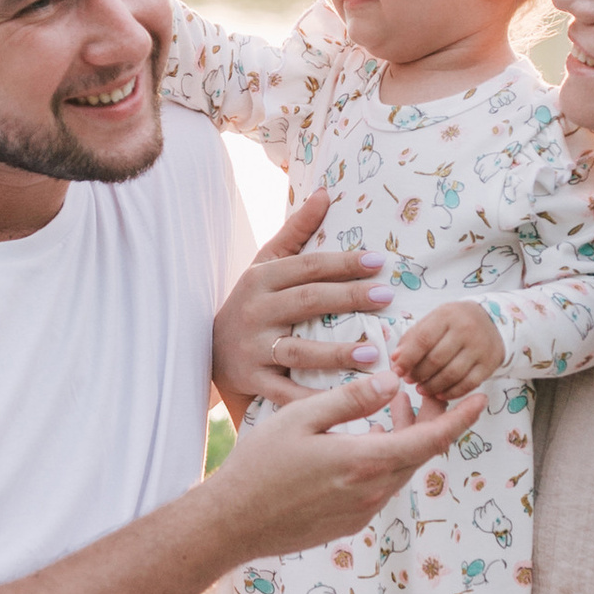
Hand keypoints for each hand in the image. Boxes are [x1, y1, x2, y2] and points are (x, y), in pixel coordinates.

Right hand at [211, 190, 392, 409]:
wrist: (207, 350)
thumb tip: (326, 193)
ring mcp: (253, 349)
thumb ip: (296, 231)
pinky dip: (314, 399)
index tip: (379, 262)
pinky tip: (345, 399)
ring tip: (373, 352)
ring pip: (299, 350)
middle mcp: (255, 311)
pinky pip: (287, 393)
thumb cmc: (251, 302)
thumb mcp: (265, 264)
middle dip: (349, 298)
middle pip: (307, 302)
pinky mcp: (253, 381)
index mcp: (261, 279)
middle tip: (387, 297)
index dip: (343, 263)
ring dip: (337, 353)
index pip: (308, 267)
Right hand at [211, 371, 473, 560]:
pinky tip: (367, 439)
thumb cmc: (259, 465)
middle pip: (421, 454)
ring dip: (405, 438)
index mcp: (365, 462)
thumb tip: (393, 381)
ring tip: (393, 406)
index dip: (460, 418)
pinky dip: (387, 459)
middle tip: (425, 389)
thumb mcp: (301, 417)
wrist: (233, 523)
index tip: (482, 398)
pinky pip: (382, 486)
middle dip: (431, 420)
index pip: (431, 439)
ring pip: (401, 469)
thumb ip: (351, 399)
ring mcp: (363, 511)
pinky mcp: (350, 522)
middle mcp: (372, 491)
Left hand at [392, 300, 505, 409]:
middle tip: (409, 380)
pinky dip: (451, 393)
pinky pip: (468, 384)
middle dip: (418, 374)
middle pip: (436, 359)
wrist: (491, 321)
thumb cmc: (454, 322)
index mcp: (446, 315)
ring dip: (432, 386)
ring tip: (421, 389)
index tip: (396, 371)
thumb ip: (413, 338)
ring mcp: (479, 348)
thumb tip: (396, 359)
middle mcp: (465, 330)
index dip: (407, 358)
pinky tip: (439, 394)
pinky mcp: (489, 364)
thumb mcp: (433, 320)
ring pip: (451, 374)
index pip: (423, 339)